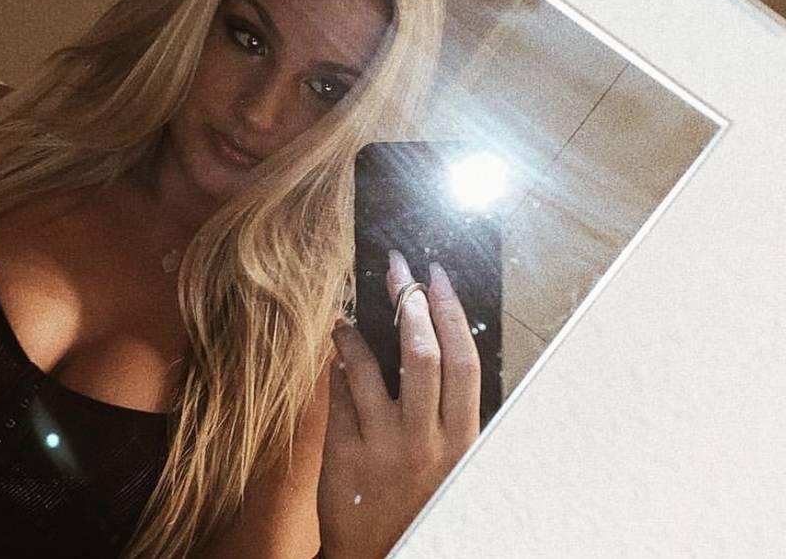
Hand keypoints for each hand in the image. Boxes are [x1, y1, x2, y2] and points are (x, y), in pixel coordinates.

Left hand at [317, 250, 480, 558]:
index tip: (437, 276)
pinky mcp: (344, 455)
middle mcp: (426, 441)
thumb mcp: (449, 457)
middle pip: (423, 354)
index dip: (451, 311)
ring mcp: (383, 448)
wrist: (381, 555)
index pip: (463, 360)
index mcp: (461, 438)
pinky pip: (338, 395)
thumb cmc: (419, 498)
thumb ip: (444, 406)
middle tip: (398, 270)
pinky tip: (336, 350)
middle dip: (410, 302)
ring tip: (349, 315)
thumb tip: (429, 332)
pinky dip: (338, 365)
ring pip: (370, 369)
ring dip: (358, 331)